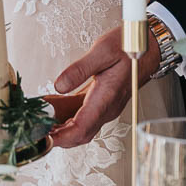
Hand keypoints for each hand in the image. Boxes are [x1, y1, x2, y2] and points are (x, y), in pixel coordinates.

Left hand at [49, 23, 161, 148]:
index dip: (63, 136)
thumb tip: (59, 85)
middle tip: (36, 132)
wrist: (149, 47)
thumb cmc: (128, 46)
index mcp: (107, 97)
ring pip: (82, 128)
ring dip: (62, 130)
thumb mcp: (102, 50)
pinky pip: (85, 118)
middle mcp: (108, 108)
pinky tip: (53, 112)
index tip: (44, 138)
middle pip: (81, 134)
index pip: (83, 127)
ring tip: (40, 122)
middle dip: (58, 138)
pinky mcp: (104, 103)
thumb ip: (79, 69)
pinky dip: (68, 120)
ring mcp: (106, 108)